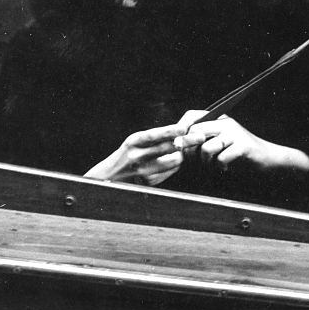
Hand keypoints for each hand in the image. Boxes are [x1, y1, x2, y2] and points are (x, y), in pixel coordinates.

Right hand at [84, 123, 205, 185]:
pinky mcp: (148, 182)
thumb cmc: (126, 155)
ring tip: (181, 151)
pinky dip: (174, 167)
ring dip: (181, 155)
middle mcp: (137, 155)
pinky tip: (170, 163)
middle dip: (186, 141)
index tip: (185, 128)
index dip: (171, 131)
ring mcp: (143, 170)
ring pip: (172, 161)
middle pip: (167, 147)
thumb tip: (180, 131)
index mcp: (134, 141)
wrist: (108, 177)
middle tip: (200, 137)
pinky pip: (169, 172)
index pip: (155, 134)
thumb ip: (154, 137)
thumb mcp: (135, 142)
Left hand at [177, 110, 308, 173]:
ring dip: (205, 162)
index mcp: (219, 119)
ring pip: (206, 148)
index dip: (181, 128)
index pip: (193, 115)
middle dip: (189, 150)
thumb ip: (200, 142)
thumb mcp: (218, 143)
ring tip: (213, 165)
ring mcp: (235, 134)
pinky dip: (220, 167)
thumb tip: (177, 145)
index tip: (177, 144)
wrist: (266, 158)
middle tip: (195, 161)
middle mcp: (226, 123)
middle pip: (196, 131)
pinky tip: (226, 168)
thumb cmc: (238, 154)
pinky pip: (221, 159)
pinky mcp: (243, 146)